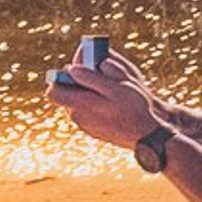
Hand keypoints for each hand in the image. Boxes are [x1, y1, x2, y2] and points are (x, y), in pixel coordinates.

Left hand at [47, 47, 162, 150]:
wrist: (147, 134)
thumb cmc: (135, 107)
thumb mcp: (117, 86)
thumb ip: (92, 77)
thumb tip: (72, 68)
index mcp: (81, 105)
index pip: (53, 90)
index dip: (62, 75)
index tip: (76, 66)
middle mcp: (79, 117)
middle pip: (67, 94)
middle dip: (78, 80)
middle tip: (96, 72)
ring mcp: (86, 126)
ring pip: (79, 102)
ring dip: (88, 92)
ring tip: (108, 87)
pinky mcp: (94, 131)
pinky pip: (88, 111)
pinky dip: (95, 103)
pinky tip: (112, 101)